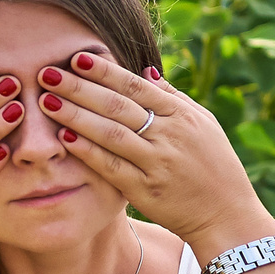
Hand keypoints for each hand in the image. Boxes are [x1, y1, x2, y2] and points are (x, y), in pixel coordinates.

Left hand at [36, 54, 274, 257]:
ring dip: (76, 115)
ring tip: (47, 101)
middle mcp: (169, 135)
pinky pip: (112, 167)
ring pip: (110, 133)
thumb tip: (145, 71)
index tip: (76, 58)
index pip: (134, 87)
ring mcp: (157, 163)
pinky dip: (88, 151)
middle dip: (79, 87)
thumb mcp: (204, 124)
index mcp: (181, 115)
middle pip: (117, 105)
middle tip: (47, 73)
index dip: (104, 71)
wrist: (228, 215)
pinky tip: (64, 138)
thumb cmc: (215, 166)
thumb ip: (173, 97)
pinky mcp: (146, 190)